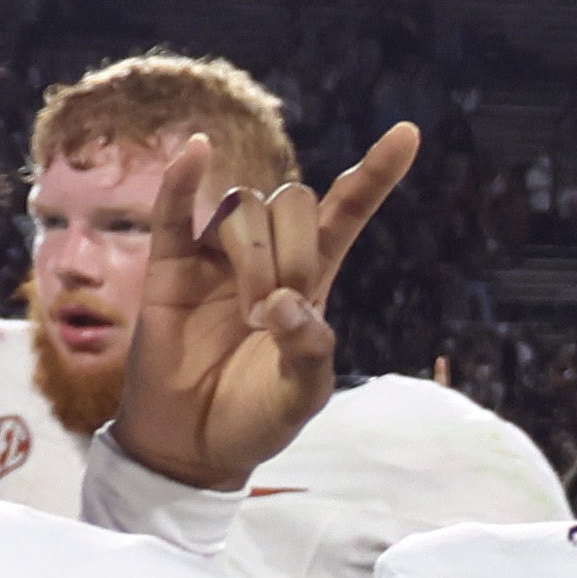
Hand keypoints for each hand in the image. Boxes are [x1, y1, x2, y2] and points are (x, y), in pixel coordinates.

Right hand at [111, 121, 417, 492]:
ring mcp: (215, 258)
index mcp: (311, 282)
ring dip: (253, 255)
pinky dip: (183, 179)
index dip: (374, 174)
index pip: (347, 213)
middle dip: (295, 250)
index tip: (407, 133)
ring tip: (248, 315)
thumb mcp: (302, 396)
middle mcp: (266, 258)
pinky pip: (173, 211)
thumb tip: (283, 301)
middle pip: (292, 204)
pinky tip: (198, 152)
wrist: (193, 444)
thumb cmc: (256, 418)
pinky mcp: (169, 267)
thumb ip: (308, 351)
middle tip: (277, 313)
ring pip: (243, 210)